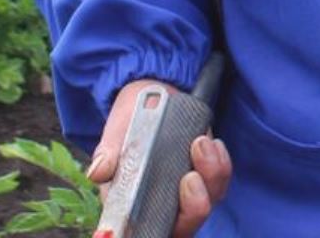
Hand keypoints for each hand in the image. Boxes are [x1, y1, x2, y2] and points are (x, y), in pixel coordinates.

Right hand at [87, 77, 231, 237]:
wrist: (156, 94)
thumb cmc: (131, 117)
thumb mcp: (118, 128)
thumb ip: (109, 151)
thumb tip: (98, 171)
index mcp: (132, 201)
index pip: (146, 230)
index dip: (156, 230)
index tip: (164, 214)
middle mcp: (160, 202)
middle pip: (183, 225)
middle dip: (192, 207)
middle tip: (190, 177)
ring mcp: (185, 190)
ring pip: (206, 202)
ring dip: (209, 178)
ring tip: (201, 144)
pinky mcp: (205, 174)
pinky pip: (220, 180)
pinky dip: (220, 164)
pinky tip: (213, 144)